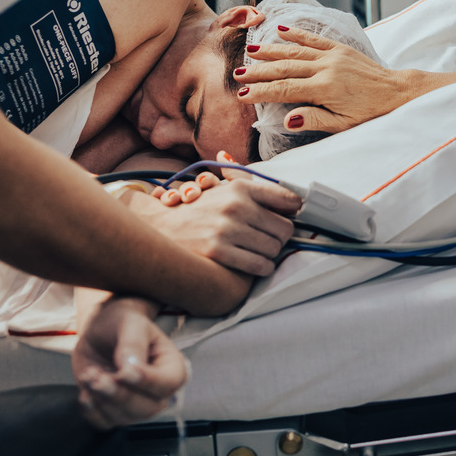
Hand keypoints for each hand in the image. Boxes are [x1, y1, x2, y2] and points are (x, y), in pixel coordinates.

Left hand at [72, 296, 188, 428]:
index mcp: (172, 367)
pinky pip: (104, 422)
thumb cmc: (123, 324)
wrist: (102, 331)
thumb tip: (130, 368)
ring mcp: (136, 404)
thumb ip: (133, 344)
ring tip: (89, 375)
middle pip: (147, 408)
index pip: (168, 383)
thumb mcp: (131, 324)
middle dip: (120, 395)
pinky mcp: (113, 411)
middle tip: (98, 378)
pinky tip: (84, 391)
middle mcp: (158, 392)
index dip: (147, 382)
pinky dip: (92, 411)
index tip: (125, 372)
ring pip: (124, 417)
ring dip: (102, 400)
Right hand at [129, 177, 300, 277]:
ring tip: (262, 252)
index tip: (292, 217)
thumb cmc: (199, 210)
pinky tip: (259, 265)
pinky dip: (263, 268)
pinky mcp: (218, 252)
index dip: (294, 211)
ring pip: (274, 248)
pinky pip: (259, 265)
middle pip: (285, 228)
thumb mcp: (223, 189)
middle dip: (282, 237)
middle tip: (274, 239)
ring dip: (272, 254)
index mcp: (240, 188)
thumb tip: (289, 196)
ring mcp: (226, 229)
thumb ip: (253, 187)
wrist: (160, 228)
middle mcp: (236, 206)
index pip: (288, 200)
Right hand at [232, 28, 415, 133]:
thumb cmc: (370, 113)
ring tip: (250, 51)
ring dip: (271, 50)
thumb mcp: (343, 124)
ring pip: (295, 51)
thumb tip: (288, 120)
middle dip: (259, 71)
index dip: (261, 92)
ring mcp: (333, 56)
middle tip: (236, 74)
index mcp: (324, 89)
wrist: (396, 92)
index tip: (243, 95)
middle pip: (285, 68)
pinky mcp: (340, 49)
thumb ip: (314, 119)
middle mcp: (326, 68)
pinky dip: (296, 34)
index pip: (285, 89)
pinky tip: (280, 31)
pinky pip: (314, 39)